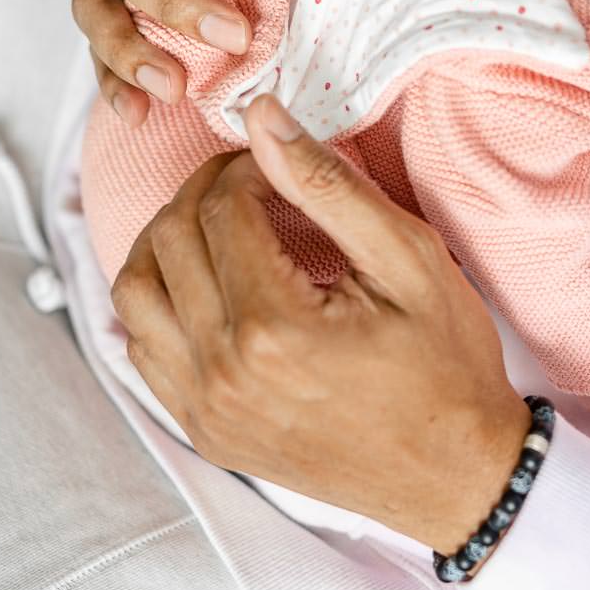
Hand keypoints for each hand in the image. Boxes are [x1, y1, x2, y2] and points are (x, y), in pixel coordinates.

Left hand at [112, 95, 530, 551]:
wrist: (456, 475)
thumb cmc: (445, 363)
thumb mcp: (406, 257)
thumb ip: (326, 183)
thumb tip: (262, 115)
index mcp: (272, 328)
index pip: (220, 208)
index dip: (245, 165)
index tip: (279, 160)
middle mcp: (223, 373)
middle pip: (168, 240)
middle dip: (205, 190)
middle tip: (253, 178)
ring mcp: (206, 410)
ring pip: (134, 292)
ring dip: (168, 241)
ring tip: (221, 223)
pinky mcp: (205, 433)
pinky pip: (142, 350)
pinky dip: (160, 300)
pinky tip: (208, 282)